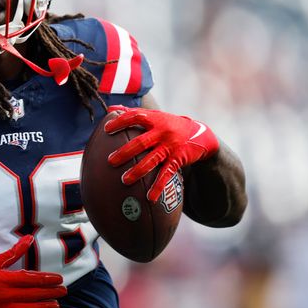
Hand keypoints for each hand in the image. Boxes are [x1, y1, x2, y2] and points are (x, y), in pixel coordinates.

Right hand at [0, 235, 66, 307]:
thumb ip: (14, 252)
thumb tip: (29, 238)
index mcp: (3, 280)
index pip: (31, 280)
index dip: (47, 279)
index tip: (59, 279)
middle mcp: (4, 297)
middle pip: (33, 295)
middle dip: (50, 293)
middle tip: (64, 290)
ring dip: (45, 307)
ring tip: (56, 304)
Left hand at [105, 106, 219, 202]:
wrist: (200, 135)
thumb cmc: (170, 125)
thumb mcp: (155, 116)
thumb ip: (134, 113)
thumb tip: (111, 109)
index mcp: (155, 119)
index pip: (135, 116)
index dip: (121, 121)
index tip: (106, 129)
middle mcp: (162, 131)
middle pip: (141, 142)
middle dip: (125, 152)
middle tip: (110, 161)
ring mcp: (170, 146)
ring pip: (152, 159)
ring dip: (138, 171)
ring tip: (124, 180)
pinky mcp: (177, 159)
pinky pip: (166, 174)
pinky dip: (158, 186)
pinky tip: (149, 197)